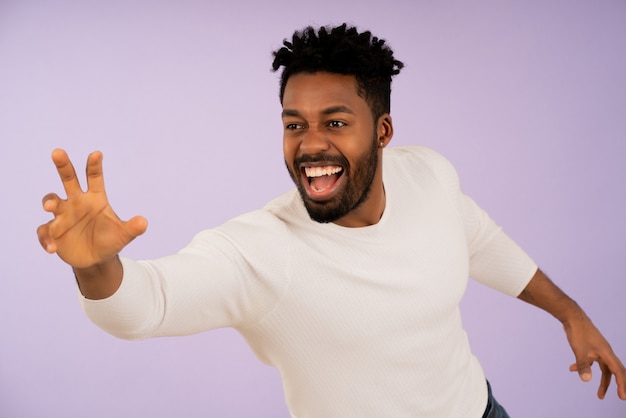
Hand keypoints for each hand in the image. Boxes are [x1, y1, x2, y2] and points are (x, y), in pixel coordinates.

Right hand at [37, 149, 146, 268]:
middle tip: (58, 152)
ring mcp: (63, 215)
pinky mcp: (52, 231)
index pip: (94, 178)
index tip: (97, 154)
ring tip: (50, 206)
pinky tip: (53, 248)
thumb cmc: (110, 240)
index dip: (95, 166)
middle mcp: (77, 202)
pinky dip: (46, 238)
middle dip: (63, 165)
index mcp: (95, 198)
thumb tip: (144, 223)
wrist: (97, 259)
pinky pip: (45, 231)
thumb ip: (133, 228)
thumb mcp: (123, 235)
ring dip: (50, 201)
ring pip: (52, 200)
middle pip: (69, 179)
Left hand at [564, 315, 625, 399]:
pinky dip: (584, 366)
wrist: (571, 317)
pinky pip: (591, 361)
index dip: (621, 384)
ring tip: (600, 394)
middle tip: (618, 396)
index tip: (622, 396)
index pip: (618, 372)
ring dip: (602, 380)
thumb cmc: (578, 332)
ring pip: (603, 368)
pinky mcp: (590, 347)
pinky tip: (572, 368)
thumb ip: (583, 365)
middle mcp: (605, 352)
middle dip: (615, 385)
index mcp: (607, 353)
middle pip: (613, 371)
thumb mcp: (580, 351)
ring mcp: (598, 350)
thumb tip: (586, 380)